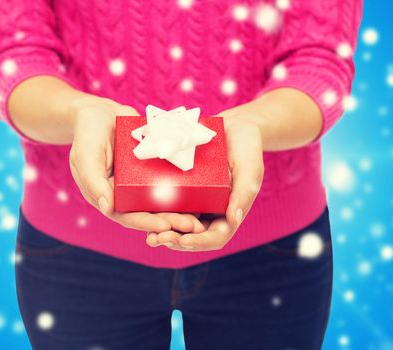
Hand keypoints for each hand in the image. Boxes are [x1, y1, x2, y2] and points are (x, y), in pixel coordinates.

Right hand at [68, 96, 205, 233]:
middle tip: (192, 226)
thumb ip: (93, 182)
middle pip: (149, 213)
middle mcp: (125, 194)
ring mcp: (139, 182)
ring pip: (162, 201)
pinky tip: (203, 192)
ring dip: (180, 210)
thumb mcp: (85, 156)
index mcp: (107, 197)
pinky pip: (168, 181)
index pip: (127, 216)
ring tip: (200, 216)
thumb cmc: (87, 134)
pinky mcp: (152, 169)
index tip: (166, 226)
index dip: (147, 223)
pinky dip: (184, 188)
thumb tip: (108, 209)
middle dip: (170, 221)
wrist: (99, 111)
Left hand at [148, 111, 263, 250]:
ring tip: (149, 235)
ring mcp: (195, 202)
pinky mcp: (181, 189)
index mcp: (228, 214)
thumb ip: (243, 194)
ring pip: (177, 224)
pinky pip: (168, 204)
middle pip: (191, 235)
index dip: (198, 242)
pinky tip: (142, 213)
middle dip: (174, 240)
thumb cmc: (247, 149)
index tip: (183, 240)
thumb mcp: (250, 170)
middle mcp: (210, 212)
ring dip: (163, 232)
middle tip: (157, 239)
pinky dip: (157, 212)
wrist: (234, 127)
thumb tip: (233, 220)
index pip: (214, 237)